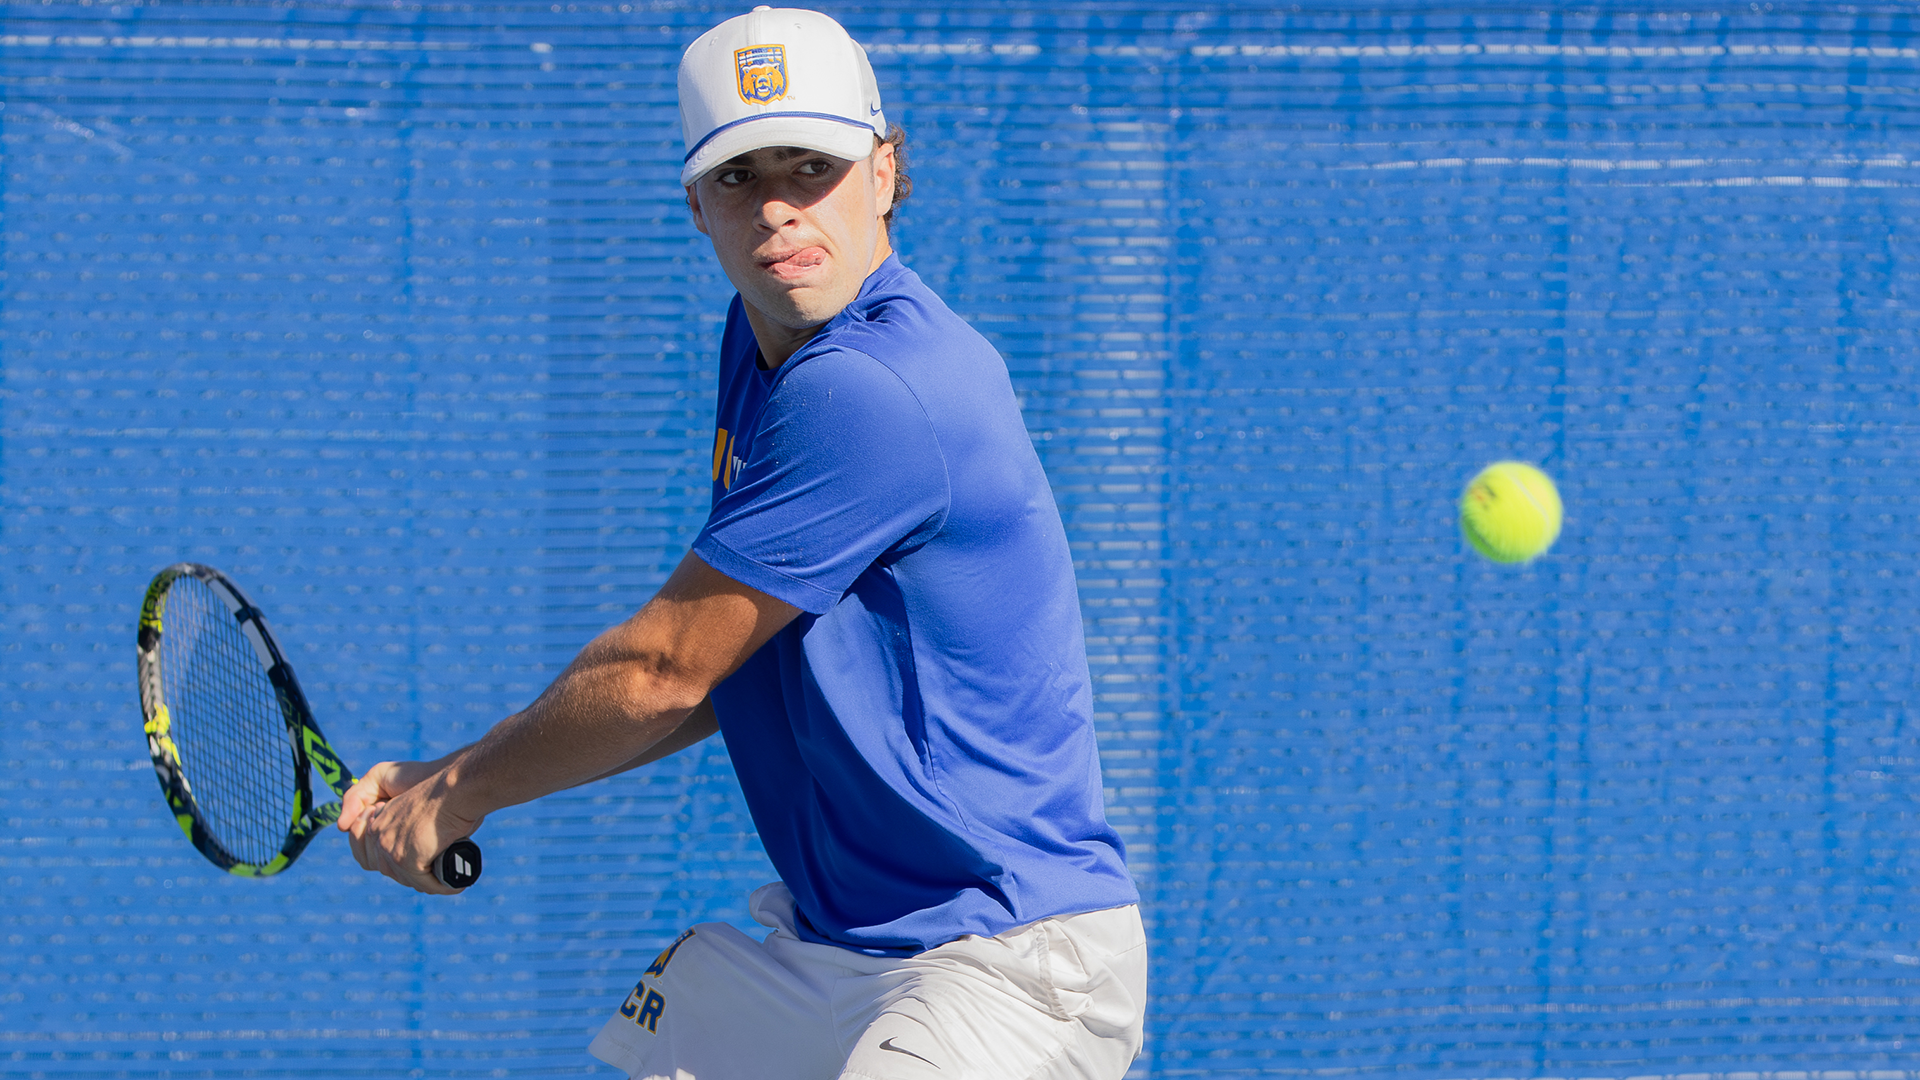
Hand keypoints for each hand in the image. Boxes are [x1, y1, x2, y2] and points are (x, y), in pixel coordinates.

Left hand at [338, 760, 484, 894]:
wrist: (454, 789)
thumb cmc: (446, 794)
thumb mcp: (418, 810)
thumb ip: (410, 827)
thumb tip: (425, 846)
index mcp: (379, 821)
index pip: (376, 854)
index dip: (397, 865)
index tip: (422, 868)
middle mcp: (379, 835)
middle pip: (390, 870)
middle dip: (414, 877)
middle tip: (438, 877)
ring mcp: (389, 848)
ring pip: (408, 878)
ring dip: (430, 883)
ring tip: (451, 881)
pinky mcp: (405, 859)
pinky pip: (424, 883)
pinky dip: (442, 886)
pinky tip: (456, 885)